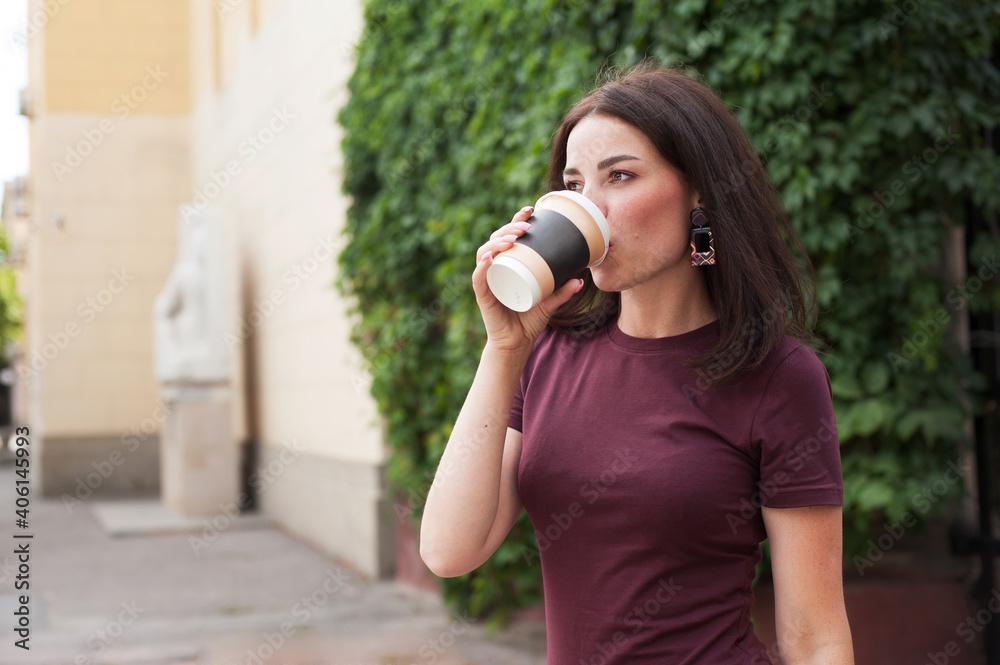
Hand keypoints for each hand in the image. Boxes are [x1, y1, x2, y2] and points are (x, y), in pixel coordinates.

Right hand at [473, 205, 583, 354]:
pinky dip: (482, 267)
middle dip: (509, 228)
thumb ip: (563, 291)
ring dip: (497, 242)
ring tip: (512, 239)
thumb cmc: (529, 319)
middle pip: (495, 240)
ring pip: (485, 253)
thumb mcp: (550, 302)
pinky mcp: (483, 295)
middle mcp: (495, 268)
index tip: (530, 210)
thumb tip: (582, 279)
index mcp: (508, 264)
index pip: (508, 236)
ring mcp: (487, 280)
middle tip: (526, 227)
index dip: (516, 220)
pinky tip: (490, 259)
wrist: (517, 343)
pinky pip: (478, 278)